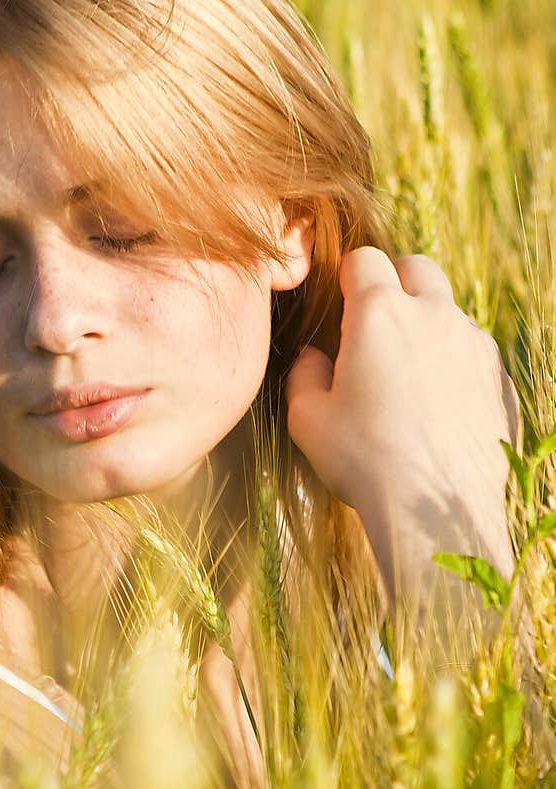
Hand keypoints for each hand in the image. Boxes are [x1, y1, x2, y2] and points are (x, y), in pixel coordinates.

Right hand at [285, 248, 519, 607]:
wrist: (436, 511)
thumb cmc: (364, 463)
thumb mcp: (308, 421)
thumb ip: (303, 375)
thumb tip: (312, 357)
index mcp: (380, 314)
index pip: (364, 260)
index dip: (347, 275)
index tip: (339, 298)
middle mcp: (435, 315)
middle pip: (417, 268)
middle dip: (395, 282)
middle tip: (375, 324)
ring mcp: (475, 344)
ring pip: (449, 312)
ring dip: (427, 327)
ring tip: (407, 378)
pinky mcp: (500, 378)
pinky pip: (473, 356)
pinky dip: (454, 367)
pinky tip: (436, 411)